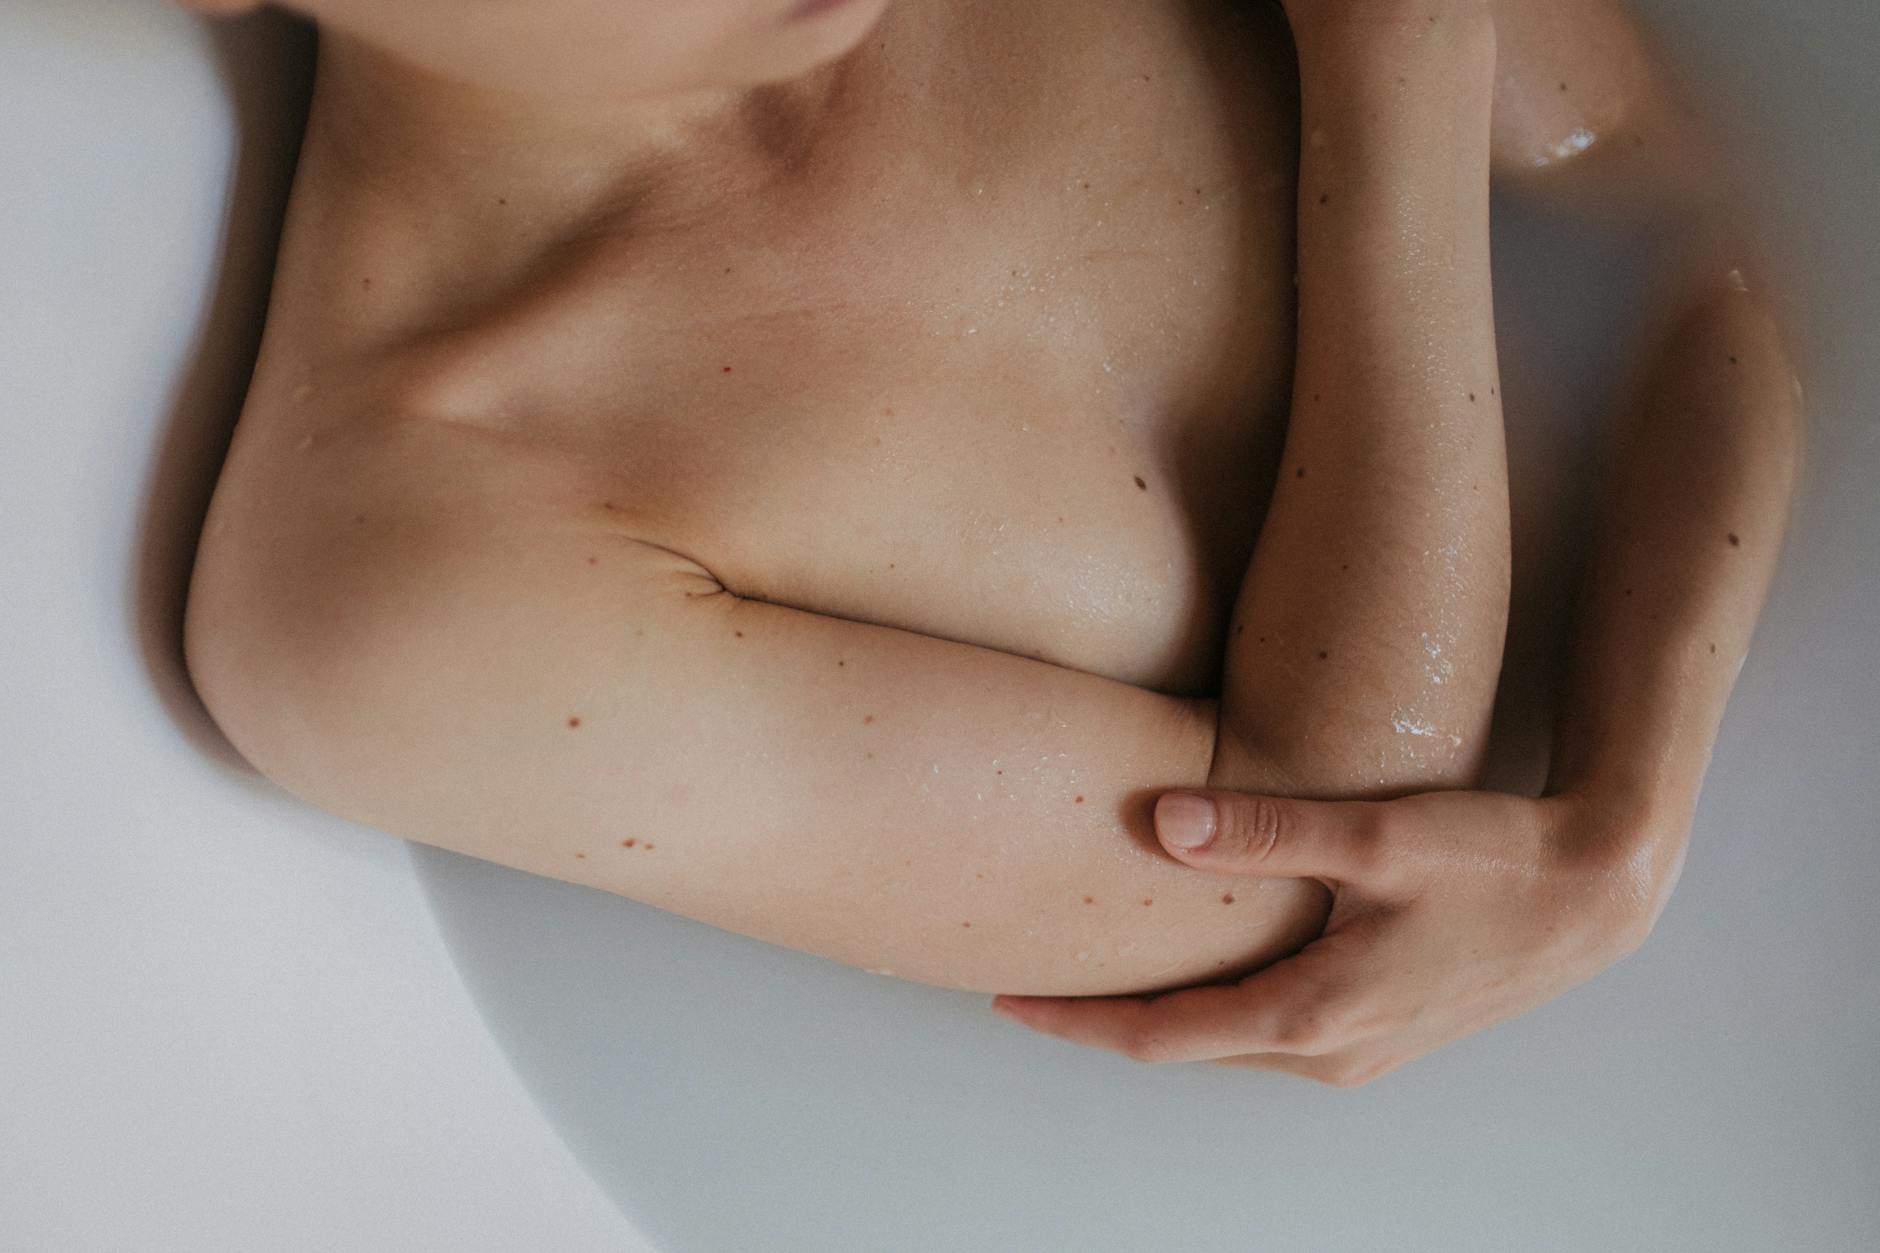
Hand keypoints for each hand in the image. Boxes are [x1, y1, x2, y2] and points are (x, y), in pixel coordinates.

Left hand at [991, 787, 1681, 1087]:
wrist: (1598, 893)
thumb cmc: (1496, 860)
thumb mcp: (1374, 837)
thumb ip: (1265, 830)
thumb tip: (1163, 823)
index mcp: (1313, 1015)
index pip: (1160, 1036)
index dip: (1077, 1023)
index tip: (1011, 1003)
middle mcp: (1331, 1053)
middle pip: (1187, 1047)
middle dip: (1109, 1020)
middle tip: (1038, 980)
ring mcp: (1361, 1051)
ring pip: (1232, 1040)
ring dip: (1168, 1014)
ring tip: (1105, 969)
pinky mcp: (1385, 1030)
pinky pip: (1276, 1030)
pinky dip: (1223, 1005)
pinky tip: (1204, 960)